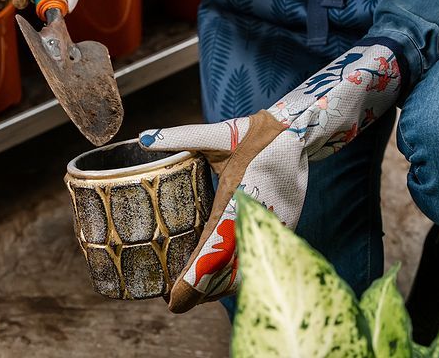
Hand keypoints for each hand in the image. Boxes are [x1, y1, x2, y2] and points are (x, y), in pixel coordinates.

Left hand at [139, 43, 401, 312]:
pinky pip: (258, 259)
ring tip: (193, 296)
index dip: (192, 278)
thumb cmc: (251, 137)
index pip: (211, 247)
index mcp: (235, 196)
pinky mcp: (282, 227)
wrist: (295, 134)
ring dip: (219, 287)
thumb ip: (178, 138)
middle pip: (226, 270)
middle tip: (176, 303)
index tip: (174, 298)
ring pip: (244, 270)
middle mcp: (253, 216)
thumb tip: (144, 138)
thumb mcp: (215, 138)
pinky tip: (222, 281)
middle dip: (200, 292)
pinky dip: (238, 274)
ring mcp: (271, 225)